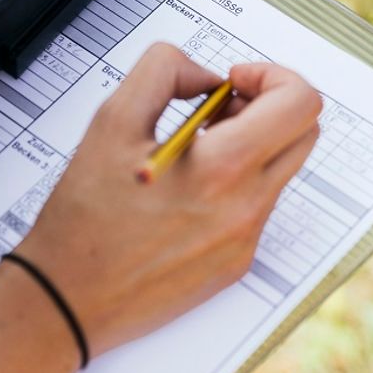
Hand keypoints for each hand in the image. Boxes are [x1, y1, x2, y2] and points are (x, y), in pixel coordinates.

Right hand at [17, 43, 323, 354]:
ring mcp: (246, 239)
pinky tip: (185, 189)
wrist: (68, 299)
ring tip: (193, 148)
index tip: (235, 80)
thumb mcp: (113, 121)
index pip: (300, 103)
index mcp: (223, 169)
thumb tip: (206, 76)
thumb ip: (164, 72)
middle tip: (221, 108)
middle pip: (304, 133)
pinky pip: (258, 205)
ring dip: (251, 143)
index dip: (272, 75)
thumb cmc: (84, 218)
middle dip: (269, 105)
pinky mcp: (236, 262)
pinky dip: (235, 182)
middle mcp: (247, 207)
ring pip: (281, 169)